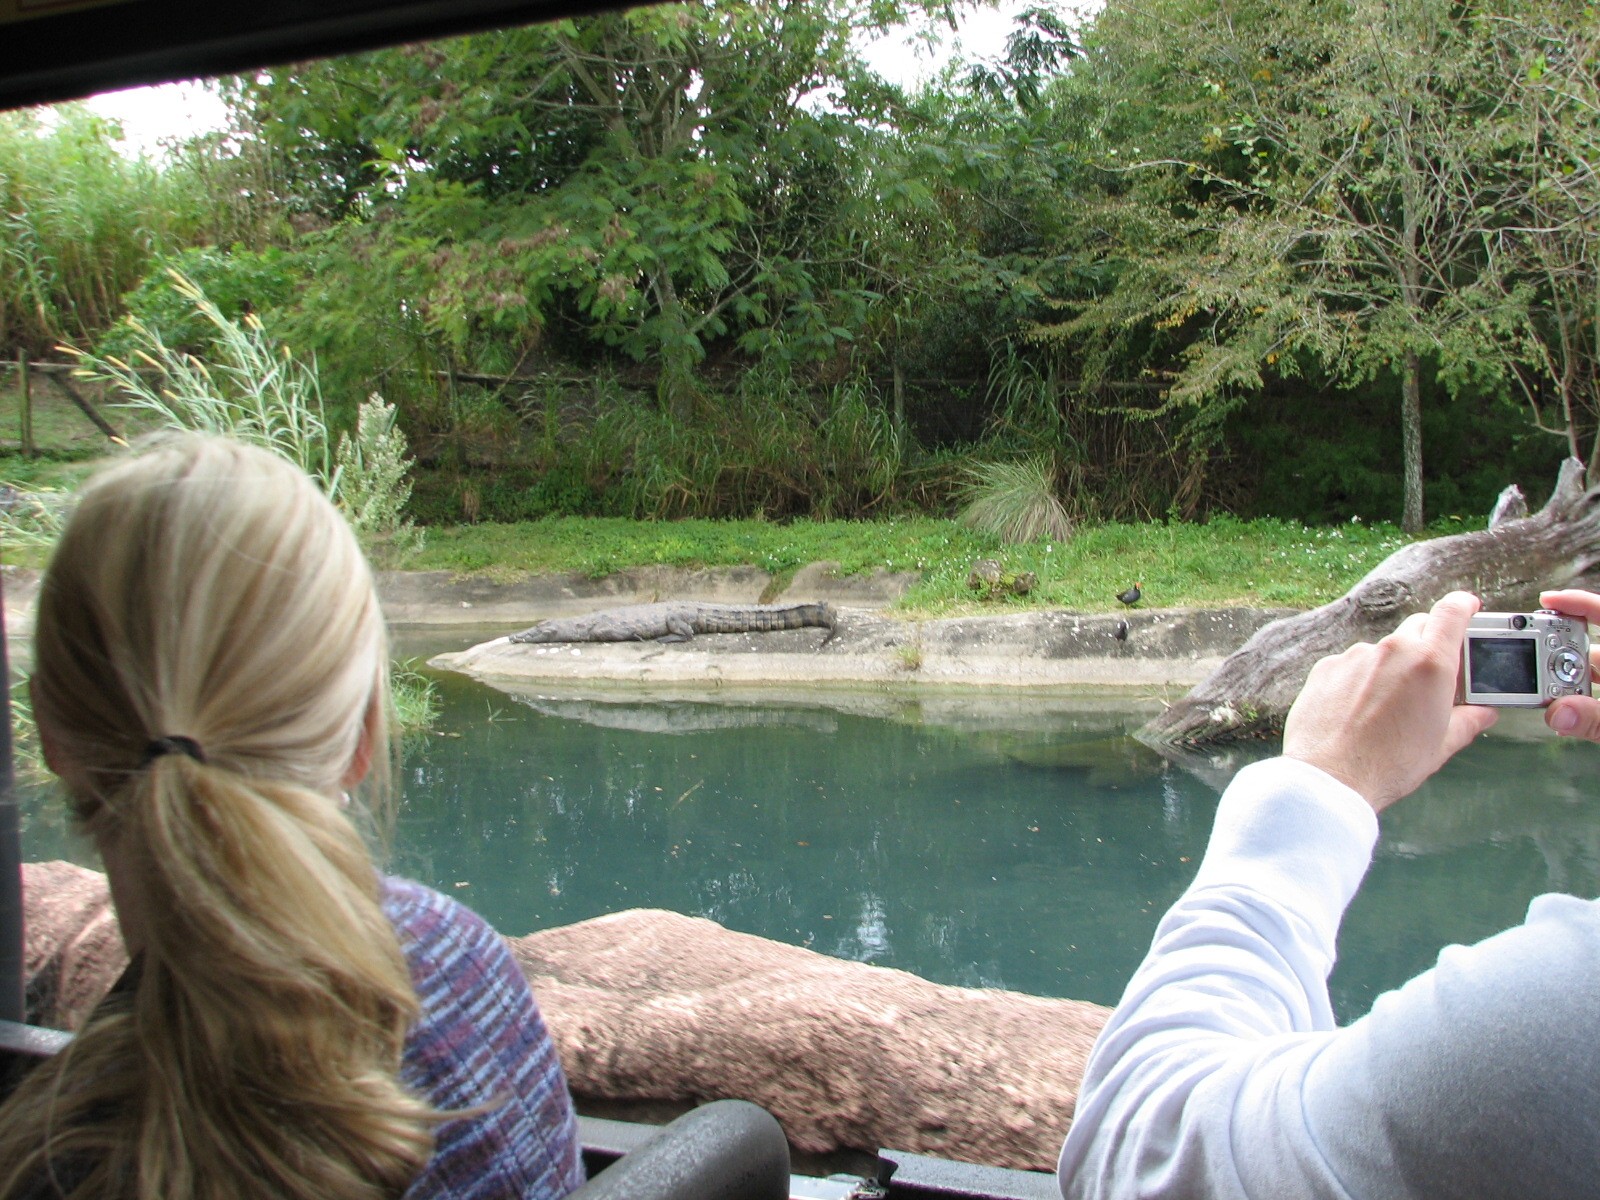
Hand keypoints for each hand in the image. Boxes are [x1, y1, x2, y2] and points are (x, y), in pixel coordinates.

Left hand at [1283, 591, 1498, 812]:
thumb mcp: (1442, 745)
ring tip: (1388, 705)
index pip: (1451, 612)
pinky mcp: (1326, 668)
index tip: (1467, 606)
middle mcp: (1392, 650)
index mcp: (1430, 663)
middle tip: (1432, 673)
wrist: (1331, 777)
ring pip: (1382, 650)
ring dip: (1391, 667)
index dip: (1463, 605)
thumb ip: (1468, 721)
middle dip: (1429, 643)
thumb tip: (1483, 713)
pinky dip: (1359, 679)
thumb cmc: (1390, 765)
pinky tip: (1357, 709)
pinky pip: (1351, 665)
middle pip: (1418, 627)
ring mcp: (1355, 657)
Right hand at [1539, 589, 1599, 740]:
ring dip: (1563, 682)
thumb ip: (1596, 720)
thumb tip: (1558, 712)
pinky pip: (1592, 697)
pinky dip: (1576, 702)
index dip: (1578, 603)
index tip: (1547, 602)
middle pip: (1586, 646)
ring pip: (1587, 673)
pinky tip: (1562, 713)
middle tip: (1532, 659)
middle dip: (1559, 651)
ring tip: (1543, 694)